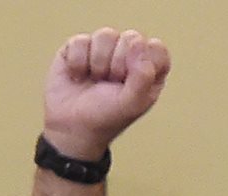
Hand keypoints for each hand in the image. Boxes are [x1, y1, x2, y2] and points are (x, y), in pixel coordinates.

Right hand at [42, 28, 170, 160]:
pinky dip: (77, 62)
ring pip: (106, 35)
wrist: (71, 128)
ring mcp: (104, 48)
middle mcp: (128, 55)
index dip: (143, 63)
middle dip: (118, 65)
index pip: (156, 49)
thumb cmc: (105, 118)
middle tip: (110, 85)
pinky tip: (77, 76)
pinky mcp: (79, 46)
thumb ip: (143, 76)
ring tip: (94, 80)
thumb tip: (138, 42)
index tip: (131, 84)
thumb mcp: (131, 104)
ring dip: (97, 64)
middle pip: (131, 38)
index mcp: (148, 69)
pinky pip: (81, 41)